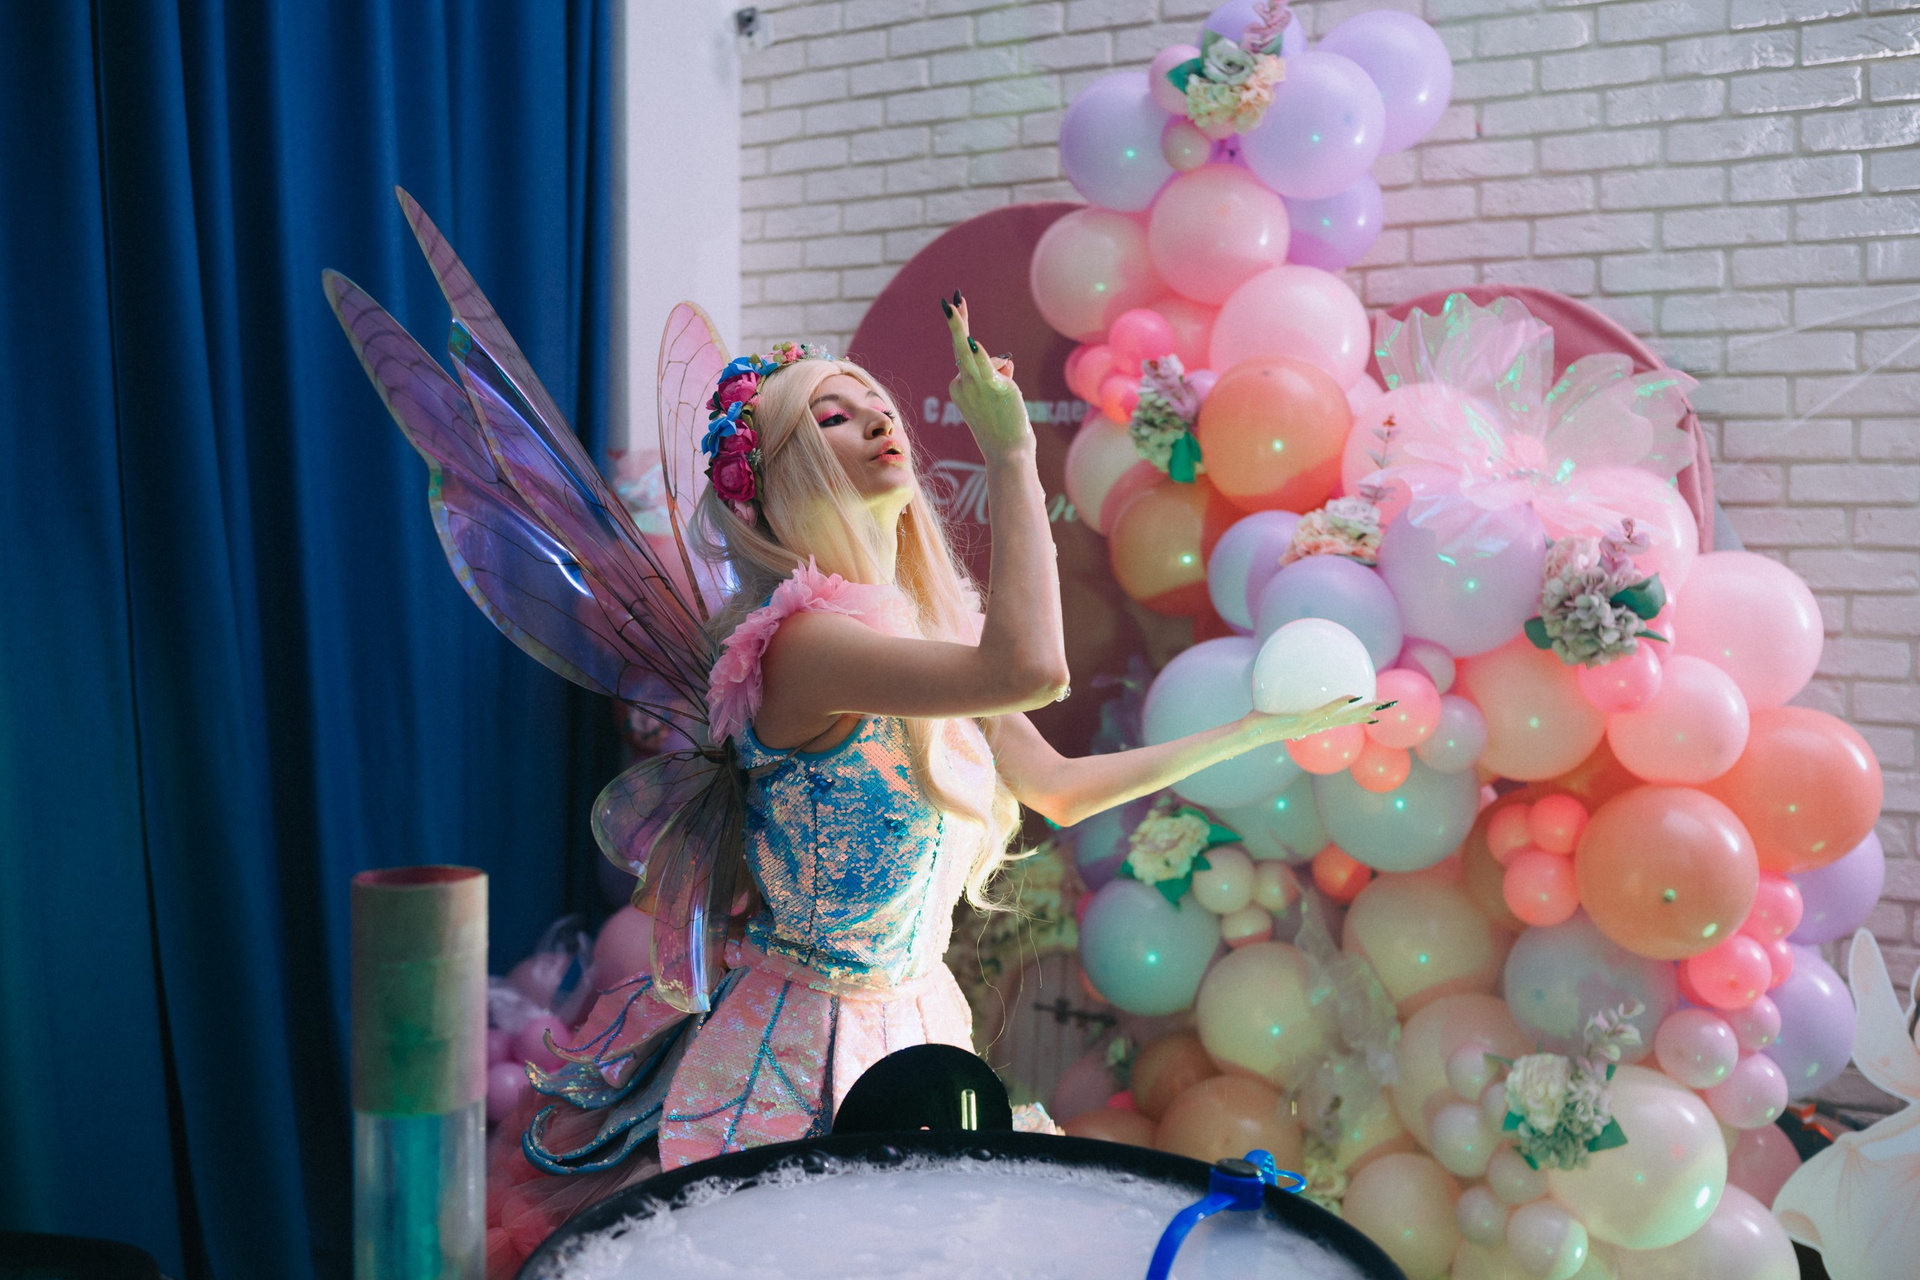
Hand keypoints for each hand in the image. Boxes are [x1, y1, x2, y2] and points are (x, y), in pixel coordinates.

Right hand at [943, 290, 1030, 457]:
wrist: (1006, 453)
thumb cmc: (1003, 430)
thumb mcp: (996, 398)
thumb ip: (997, 376)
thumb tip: (1006, 363)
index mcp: (957, 387)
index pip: (968, 356)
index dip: (963, 329)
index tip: (957, 304)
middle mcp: (961, 383)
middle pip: (961, 345)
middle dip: (957, 320)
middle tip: (952, 299)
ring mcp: (976, 383)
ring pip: (986, 357)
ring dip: (1001, 372)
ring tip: (1001, 397)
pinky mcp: (994, 385)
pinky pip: (991, 362)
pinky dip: (982, 354)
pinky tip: (973, 343)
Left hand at [1245, 696, 1396, 743]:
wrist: (1250, 733)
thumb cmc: (1260, 723)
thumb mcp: (1277, 717)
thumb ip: (1287, 716)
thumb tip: (1291, 712)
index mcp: (1314, 725)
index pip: (1341, 721)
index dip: (1359, 718)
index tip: (1375, 713)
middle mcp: (1317, 727)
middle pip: (1350, 721)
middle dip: (1370, 714)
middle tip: (1389, 706)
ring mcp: (1312, 725)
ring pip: (1344, 718)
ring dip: (1363, 711)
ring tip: (1380, 703)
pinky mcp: (1303, 722)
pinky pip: (1325, 711)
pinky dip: (1340, 704)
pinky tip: (1353, 695)